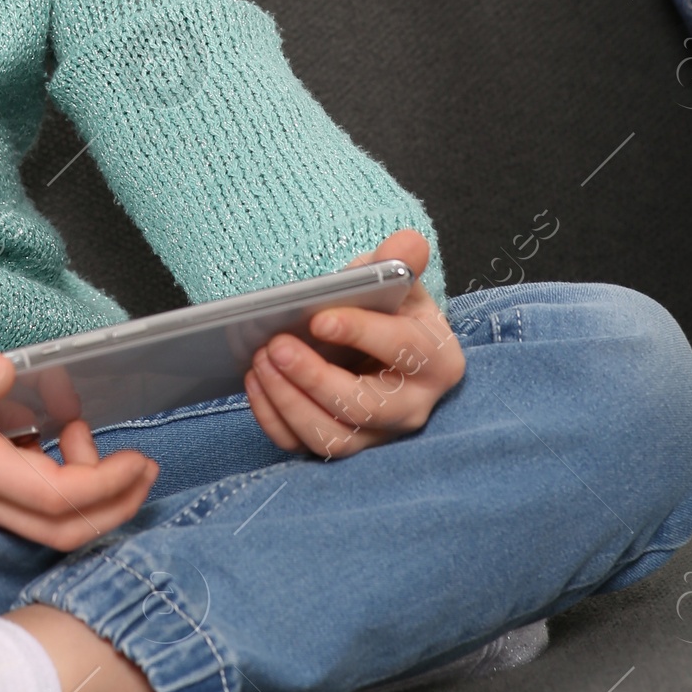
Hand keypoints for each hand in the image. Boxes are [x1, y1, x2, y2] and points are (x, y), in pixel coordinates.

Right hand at [0, 326, 157, 550]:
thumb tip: (7, 374)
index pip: (52, 498)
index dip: (105, 486)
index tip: (138, 458)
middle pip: (59, 531)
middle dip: (114, 505)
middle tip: (146, 467)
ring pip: (44, 526)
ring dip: (86, 493)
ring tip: (82, 431)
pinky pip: (25, 509)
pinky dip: (57, 483)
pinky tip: (53, 437)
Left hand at [242, 229, 464, 459]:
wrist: (377, 346)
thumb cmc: (389, 311)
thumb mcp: (398, 281)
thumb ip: (401, 261)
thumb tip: (408, 245)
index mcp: (437, 361)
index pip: (404, 349)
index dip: (361, 333)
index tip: (318, 319)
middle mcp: (412, 408)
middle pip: (364, 407)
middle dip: (314, 378)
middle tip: (275, 345)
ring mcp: (377, 436)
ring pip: (332, 438)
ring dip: (288, 402)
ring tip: (258, 360)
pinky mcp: (342, 446)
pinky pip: (304, 447)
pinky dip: (274, 418)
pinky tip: (254, 381)